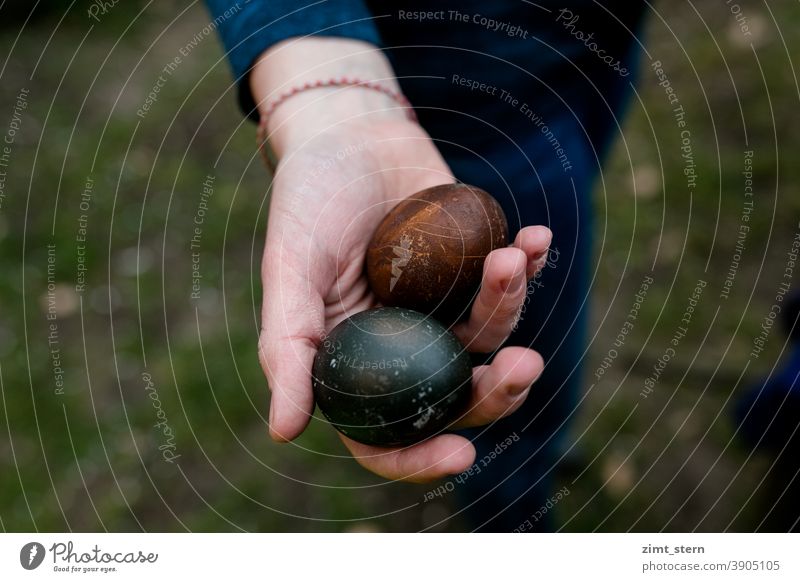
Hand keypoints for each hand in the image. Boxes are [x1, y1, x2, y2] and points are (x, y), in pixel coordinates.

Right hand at [254, 39, 551, 482]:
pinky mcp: (473, 268)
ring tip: (509, 257)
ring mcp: (442, 307)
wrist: (350, 134)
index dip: (419, 458)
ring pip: (490, 337)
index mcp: (354, 361)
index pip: (385, 435)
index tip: (461, 456)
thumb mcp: (290, 270)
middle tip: (522, 365)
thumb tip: (284, 431)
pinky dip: (529, 266)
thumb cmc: (308, 200)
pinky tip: (533, 239)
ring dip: (511, 305)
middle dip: (497, 390)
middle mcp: (402, 346)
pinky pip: (512, 283)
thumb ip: (288, 347)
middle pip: (455, 396)